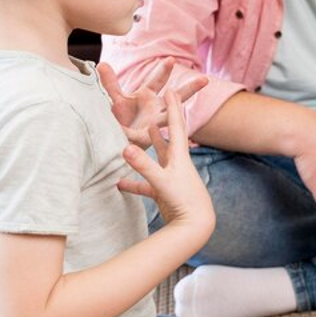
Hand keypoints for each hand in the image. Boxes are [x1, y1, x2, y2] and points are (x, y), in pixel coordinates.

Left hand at [100, 58, 206, 147]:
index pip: (158, 81)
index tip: (171, 60)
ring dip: (179, 115)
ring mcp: (154, 125)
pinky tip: (150, 131)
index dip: (164, 71)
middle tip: (204, 80)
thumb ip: (110, 83)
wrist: (116, 139)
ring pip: (171, 119)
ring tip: (191, 119)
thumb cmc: (121, 118)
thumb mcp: (115, 99)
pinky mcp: (143, 139)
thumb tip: (102, 64)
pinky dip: (140, 134)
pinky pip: (141, 135)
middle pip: (176, 98)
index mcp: (148, 96)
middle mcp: (157, 110)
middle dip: (190, 89)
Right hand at [118, 91, 214, 240]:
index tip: (171, 89)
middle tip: (158, 104)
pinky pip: (147, 184)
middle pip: (168, 137)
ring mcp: (172, 178)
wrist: (196, 227)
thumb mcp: (161, 181)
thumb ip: (143, 165)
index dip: (173, 107)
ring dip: (151, 146)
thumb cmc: (183, 202)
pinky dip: (134, 182)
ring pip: (158, 158)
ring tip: (144, 132)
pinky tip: (119, 183)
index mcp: (179, 156)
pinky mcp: (166, 192)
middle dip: (163, 121)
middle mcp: (177, 164)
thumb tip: (124, 147)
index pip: (176, 126)